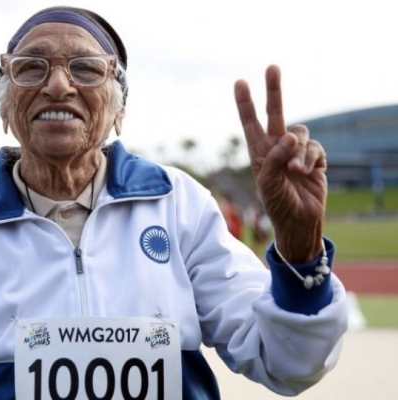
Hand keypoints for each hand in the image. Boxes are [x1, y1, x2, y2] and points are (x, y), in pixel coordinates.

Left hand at [234, 66, 326, 262]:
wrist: (299, 222)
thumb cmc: (277, 204)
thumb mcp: (267, 183)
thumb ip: (274, 159)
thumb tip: (289, 137)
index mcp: (258, 152)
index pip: (250, 123)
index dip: (245, 103)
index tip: (239, 82)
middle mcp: (276, 148)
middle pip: (276, 114)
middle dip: (274, 91)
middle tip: (272, 67)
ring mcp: (296, 152)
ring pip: (300, 133)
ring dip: (299, 151)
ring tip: (296, 172)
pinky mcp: (315, 158)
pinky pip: (316, 148)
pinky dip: (313, 160)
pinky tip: (310, 173)